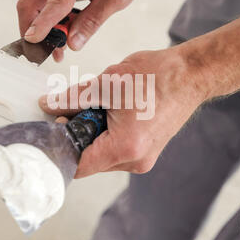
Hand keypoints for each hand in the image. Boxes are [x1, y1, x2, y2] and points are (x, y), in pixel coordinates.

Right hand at [17, 0, 153, 61]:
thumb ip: (92, 21)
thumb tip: (73, 44)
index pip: (55, 2)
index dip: (43, 24)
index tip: (33, 41)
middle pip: (30, 3)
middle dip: (31, 29)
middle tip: (42, 52)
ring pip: (33, 5)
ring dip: (40, 28)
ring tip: (56, 49)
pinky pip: (43, 4)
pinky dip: (47, 21)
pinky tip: (60, 34)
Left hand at [39, 45, 209, 177]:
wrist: (191, 74)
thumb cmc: (157, 76)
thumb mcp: (107, 83)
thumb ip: (72, 99)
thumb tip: (48, 106)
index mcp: (125, 147)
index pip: (77, 164)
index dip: (59, 147)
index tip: (52, 127)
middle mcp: (135, 161)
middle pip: (89, 160)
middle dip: (76, 135)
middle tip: (76, 108)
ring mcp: (142, 159)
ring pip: (101, 154)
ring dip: (91, 133)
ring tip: (101, 106)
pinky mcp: (146, 151)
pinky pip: (115, 149)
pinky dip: (106, 133)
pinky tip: (112, 111)